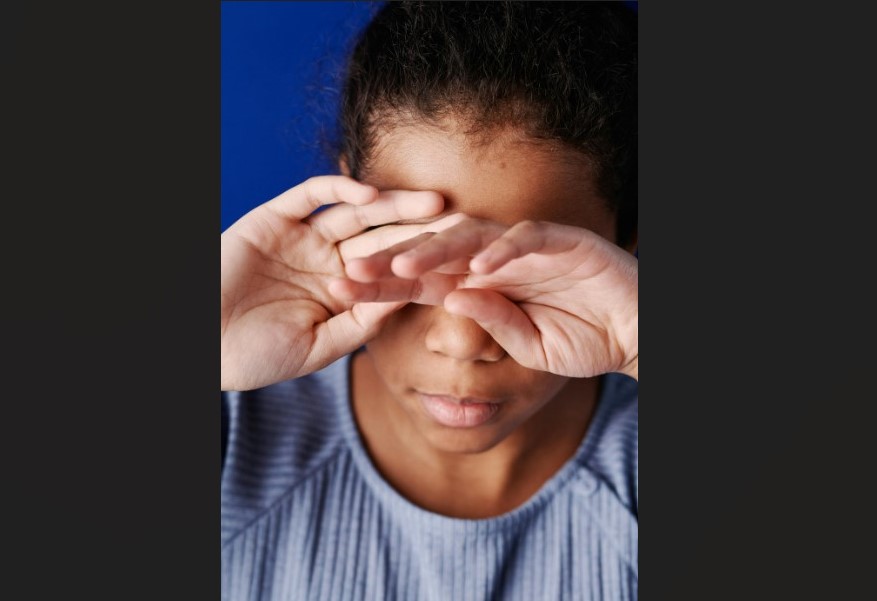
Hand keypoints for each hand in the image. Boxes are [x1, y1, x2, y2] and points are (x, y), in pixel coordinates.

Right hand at [221, 176, 446, 390]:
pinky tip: (371, 195)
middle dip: (421, 230)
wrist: (201, 346)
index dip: (426, 265)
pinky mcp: (274, 217)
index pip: (392, 270)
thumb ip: (364, 320)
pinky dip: (339, 190)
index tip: (467, 265)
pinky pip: (310, 195)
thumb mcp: (321, 346)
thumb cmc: (256, 356)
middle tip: (464, 224)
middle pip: (383, 235)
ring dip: (393, 205)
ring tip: (432, 204)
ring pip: (355, 212)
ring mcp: (302, 235)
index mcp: (342, 288)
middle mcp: (327, 257)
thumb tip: (412, 296)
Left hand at [330, 217, 637, 379]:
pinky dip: (506, 251)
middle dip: (392, 261)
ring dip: (437, 249)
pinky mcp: (565, 241)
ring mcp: (528, 246)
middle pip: (436, 251)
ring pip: (474, 236)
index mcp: (482, 283)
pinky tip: (481, 266)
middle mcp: (497, 258)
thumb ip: (491, 325)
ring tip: (402, 265)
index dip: (382, 286)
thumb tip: (451, 300)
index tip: (342, 293)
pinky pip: (529, 239)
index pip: (423, 281)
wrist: (638, 333)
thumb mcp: (530, 347)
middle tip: (350, 271)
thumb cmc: (584, 338)